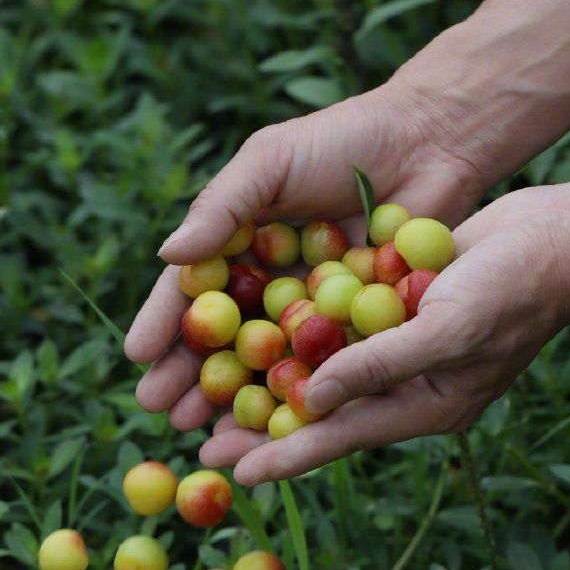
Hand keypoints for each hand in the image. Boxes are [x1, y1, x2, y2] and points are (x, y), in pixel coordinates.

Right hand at [124, 81, 487, 432]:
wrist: (430, 141)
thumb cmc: (342, 140)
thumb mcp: (269, 162)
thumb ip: (221, 207)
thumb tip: (169, 255)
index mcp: (237, 244)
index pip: (190, 291)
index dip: (164, 324)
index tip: (139, 358)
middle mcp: (267, 283)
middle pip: (218, 338)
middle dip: (187, 375)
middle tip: (162, 409)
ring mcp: (309, 310)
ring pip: (262, 363)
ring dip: (230, 398)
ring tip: (202, 429)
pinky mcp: (355, 328)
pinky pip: (320, 368)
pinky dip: (296, 397)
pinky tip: (274, 425)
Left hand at [199, 183, 569, 483]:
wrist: (563, 235)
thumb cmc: (516, 287)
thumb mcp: (446, 329)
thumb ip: (380, 366)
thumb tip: (314, 399)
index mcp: (424, 405)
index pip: (341, 437)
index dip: (285, 454)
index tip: (234, 472)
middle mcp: (407, 385)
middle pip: (321, 413)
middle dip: (262, 426)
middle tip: (199, 443)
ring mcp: (401, 347)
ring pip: (322, 373)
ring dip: (270, 381)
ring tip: (211, 395)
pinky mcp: (396, 308)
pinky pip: (339, 330)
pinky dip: (299, 334)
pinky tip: (254, 330)